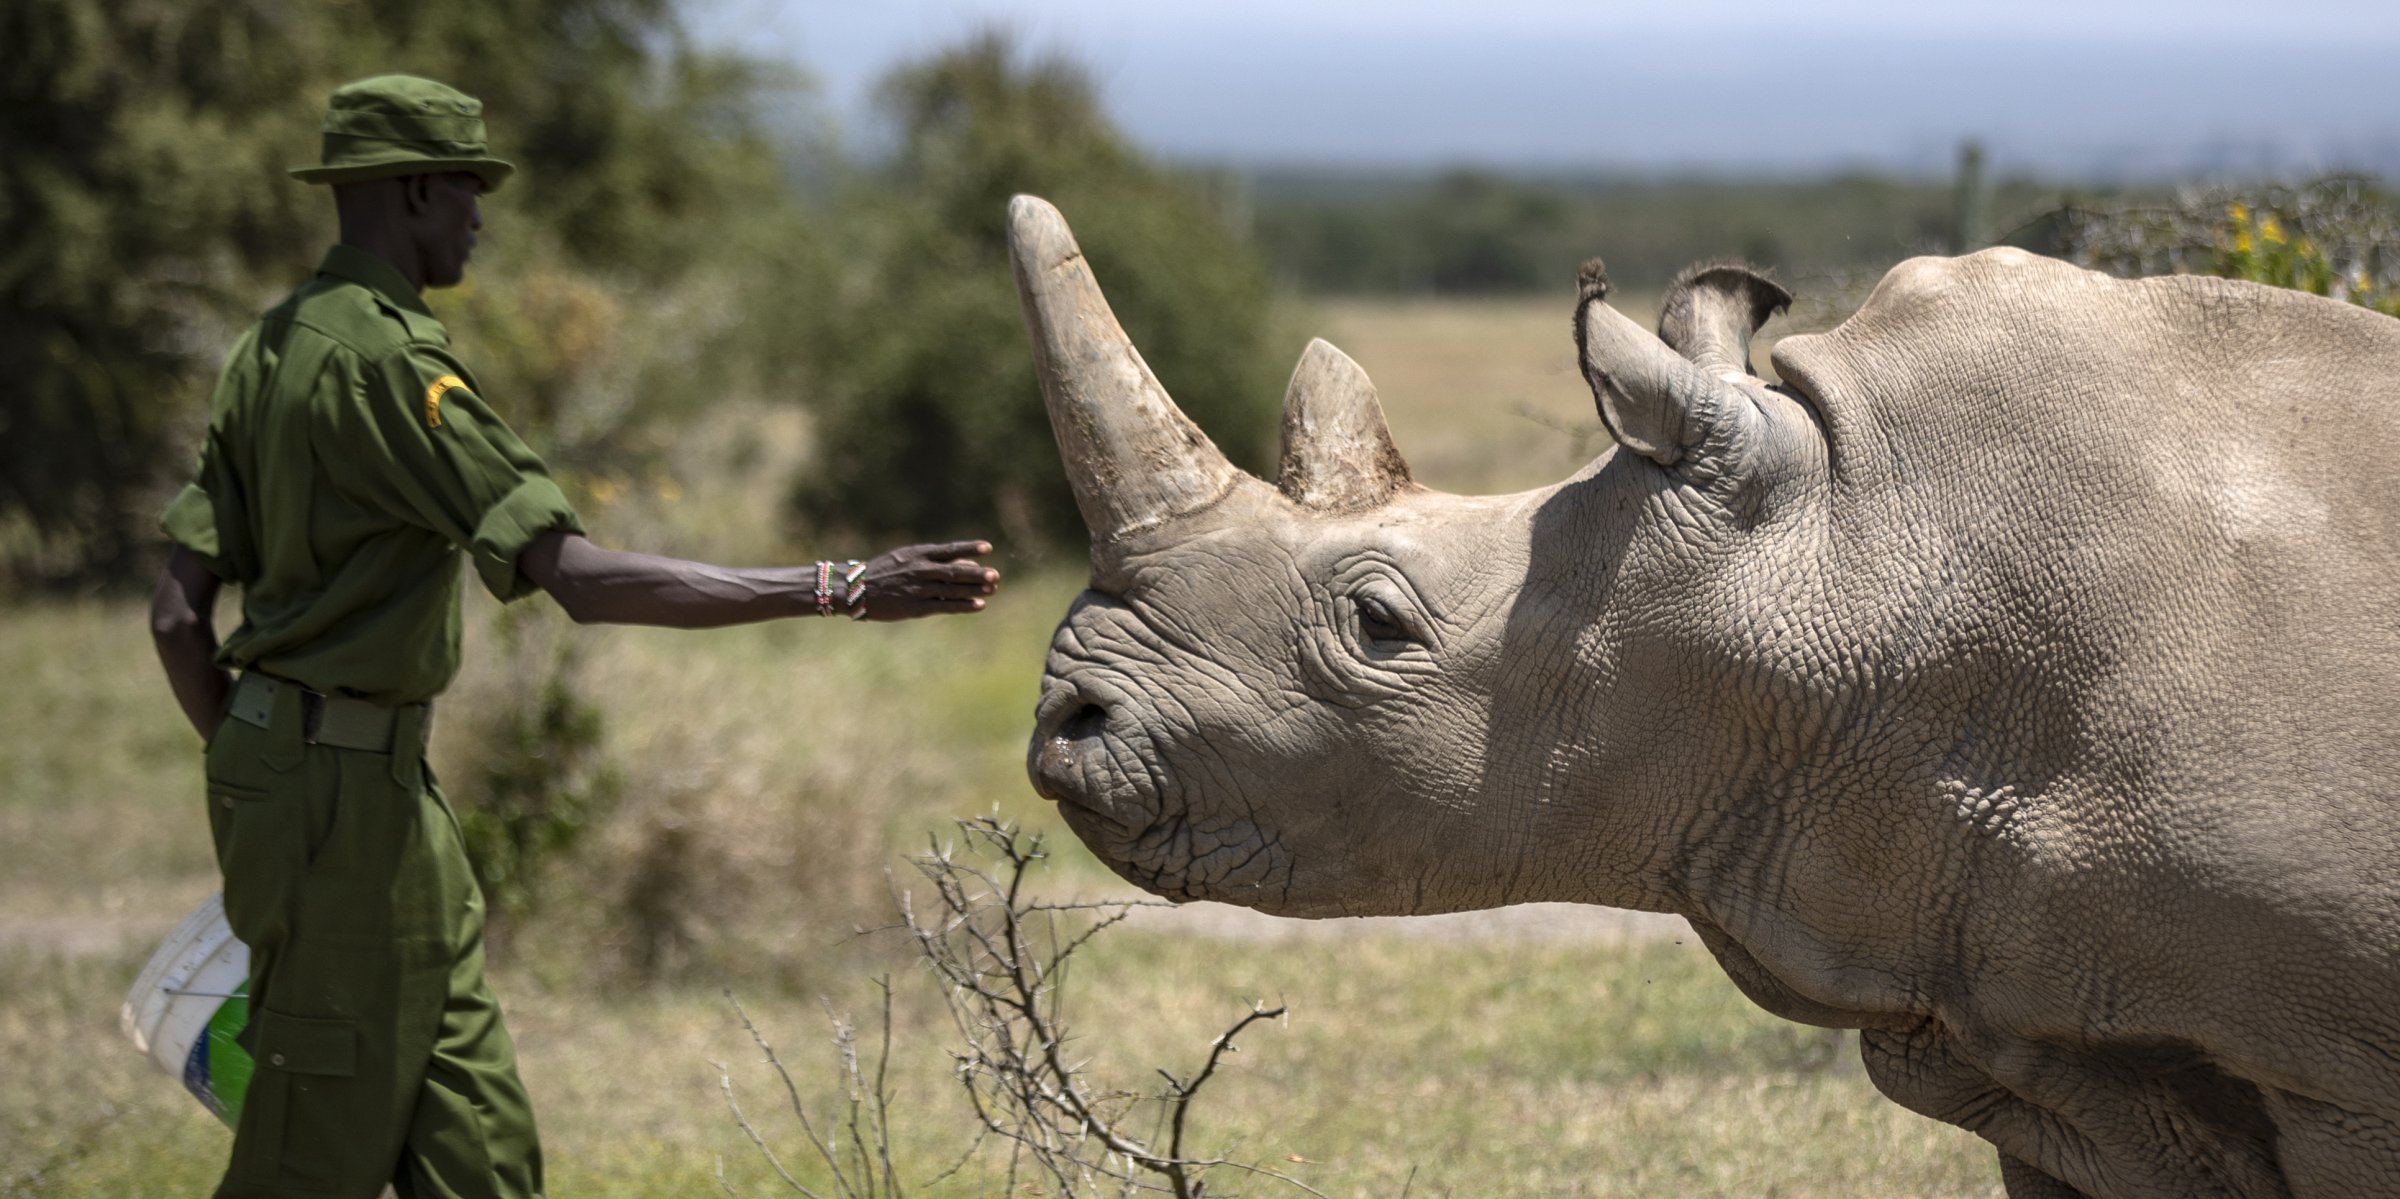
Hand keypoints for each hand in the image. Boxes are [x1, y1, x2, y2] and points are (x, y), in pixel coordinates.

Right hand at [854, 540, 999, 620]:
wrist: (857, 589)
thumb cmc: (884, 572)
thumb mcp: (905, 558)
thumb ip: (929, 560)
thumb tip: (960, 562)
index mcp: (919, 555)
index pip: (949, 550)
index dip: (970, 548)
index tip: (988, 548)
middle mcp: (921, 570)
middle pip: (955, 570)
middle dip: (977, 573)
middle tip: (995, 575)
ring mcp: (919, 589)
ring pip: (953, 589)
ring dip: (975, 589)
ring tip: (993, 589)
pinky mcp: (916, 607)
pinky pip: (945, 606)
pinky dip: (963, 605)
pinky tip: (979, 605)